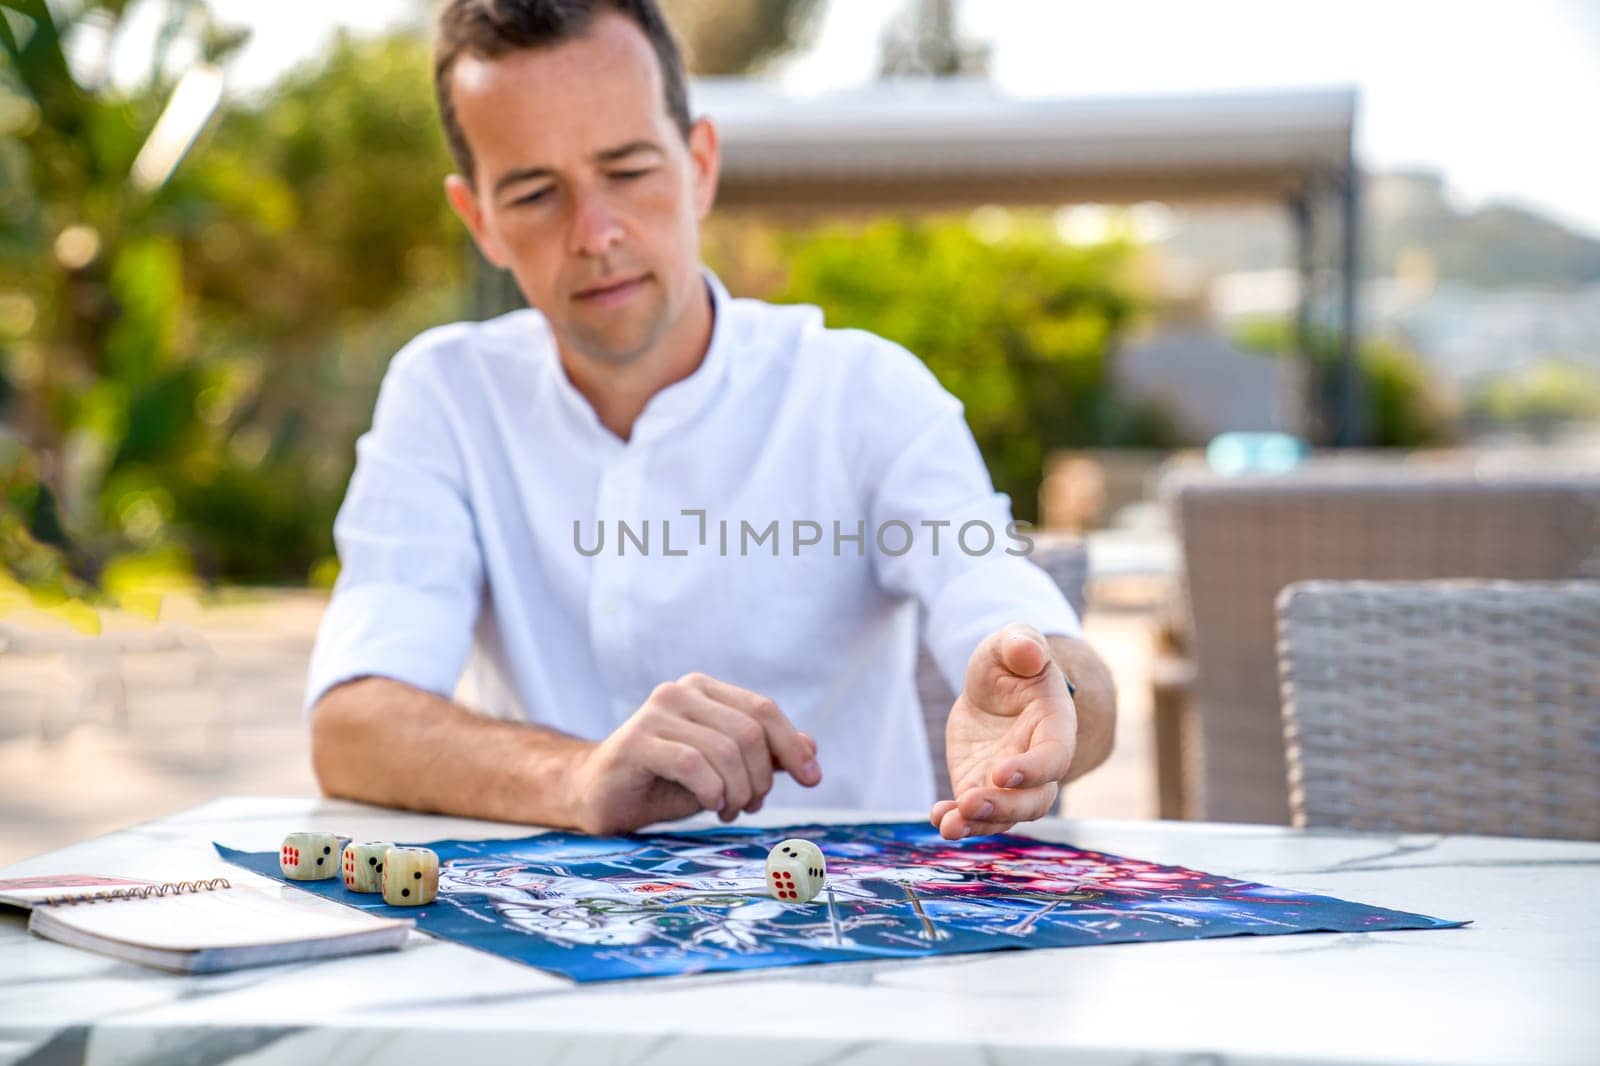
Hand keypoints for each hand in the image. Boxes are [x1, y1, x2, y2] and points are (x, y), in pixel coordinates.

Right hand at [569, 672, 820, 834]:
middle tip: (752, 806)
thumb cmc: (664, 781)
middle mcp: (680, 692)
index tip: (812, 779)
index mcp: (704, 690)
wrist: (600, 795)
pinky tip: (710, 805)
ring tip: (728, 810)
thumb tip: (811, 748)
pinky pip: (693, 764)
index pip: (763, 710)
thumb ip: (763, 755)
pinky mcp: (636, 741)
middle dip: (761, 778)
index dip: (792, 745)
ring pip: (725, 751)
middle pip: (749, 733)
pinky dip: (711, 790)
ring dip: (737, 792)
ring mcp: (655, 713)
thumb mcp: (724, 770)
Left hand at [930, 624, 1075, 839]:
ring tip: (950, 825)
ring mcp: (1010, 783)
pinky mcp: (981, 787)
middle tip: (970, 802)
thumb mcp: (1013, 642)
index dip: (1033, 770)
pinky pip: (974, 813)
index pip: (1054, 756)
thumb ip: (1022, 644)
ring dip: (979, 824)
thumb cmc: (1012, 661)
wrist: (994, 686)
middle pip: (1034, 799)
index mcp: (1055, 725)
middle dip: (1004, 807)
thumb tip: (1027, 652)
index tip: (1000, 772)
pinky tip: (938, 818)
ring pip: (1005, 815)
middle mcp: (1038, 762)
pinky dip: (956, 819)